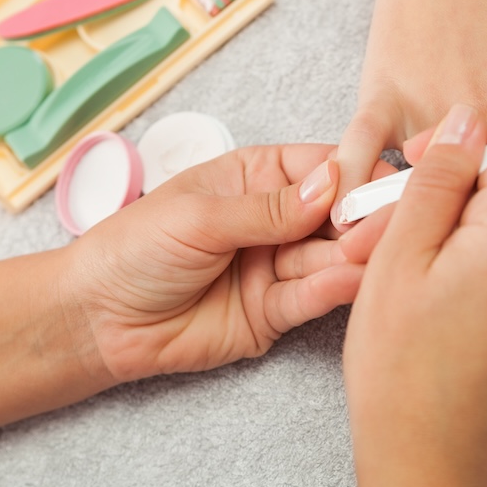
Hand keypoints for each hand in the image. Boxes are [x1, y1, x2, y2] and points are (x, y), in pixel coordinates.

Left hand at [65, 145, 392, 382]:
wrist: (96, 319)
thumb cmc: (134, 248)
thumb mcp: (200, 216)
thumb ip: (269, 208)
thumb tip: (333, 184)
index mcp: (258, 177)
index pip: (324, 167)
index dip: (356, 174)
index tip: (383, 185)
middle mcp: (278, 219)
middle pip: (339, 214)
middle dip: (364, 219)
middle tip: (389, 226)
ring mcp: (279, 266)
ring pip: (331, 257)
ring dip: (355, 256)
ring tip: (377, 255)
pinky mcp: (275, 312)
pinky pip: (311, 298)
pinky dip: (332, 290)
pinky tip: (350, 281)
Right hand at [341, 105, 486, 486]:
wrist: (429, 456)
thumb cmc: (401, 364)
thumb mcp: (401, 255)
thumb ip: (439, 179)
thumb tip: (466, 120)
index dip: (461, 150)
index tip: (416, 166)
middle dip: (468, 187)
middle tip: (410, 216)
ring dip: (477, 222)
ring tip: (423, 256)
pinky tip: (448, 281)